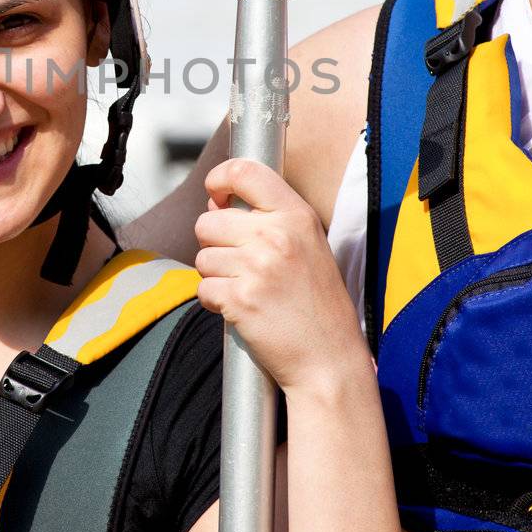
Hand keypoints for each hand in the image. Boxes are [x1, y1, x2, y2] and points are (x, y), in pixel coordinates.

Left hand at [194, 158, 368, 395]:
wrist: (329, 359)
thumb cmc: (318, 304)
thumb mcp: (308, 245)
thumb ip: (267, 218)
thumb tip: (215, 201)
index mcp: (296, 216)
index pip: (245, 171)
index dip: (220, 178)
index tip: (217, 193)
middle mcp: (276, 236)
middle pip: (208, 221)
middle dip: (215, 243)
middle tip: (242, 265)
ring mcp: (257, 268)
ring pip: (202, 258)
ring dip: (216, 275)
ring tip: (248, 289)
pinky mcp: (240, 300)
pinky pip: (203, 289)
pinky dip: (214, 301)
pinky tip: (242, 308)